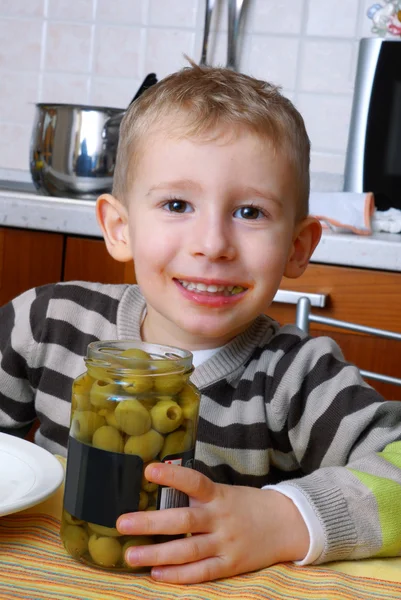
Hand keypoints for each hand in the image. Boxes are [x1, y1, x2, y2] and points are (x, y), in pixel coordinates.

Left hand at [116, 463, 308, 583]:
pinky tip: (156, 574)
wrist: (286, 524)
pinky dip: (178, 575)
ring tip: (131, 555)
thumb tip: (161, 480)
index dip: (171, 476)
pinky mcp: (231, 565)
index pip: (193, 482)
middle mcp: (220, 518)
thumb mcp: (225, 491)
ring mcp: (226, 543)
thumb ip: (197, 493)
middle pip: (183, 520)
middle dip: (150, 523)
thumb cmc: (247, 505)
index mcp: (218, 495)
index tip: (148, 470)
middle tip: (122, 523)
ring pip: (187, 550)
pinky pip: (201, 573)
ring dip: (156, 554)